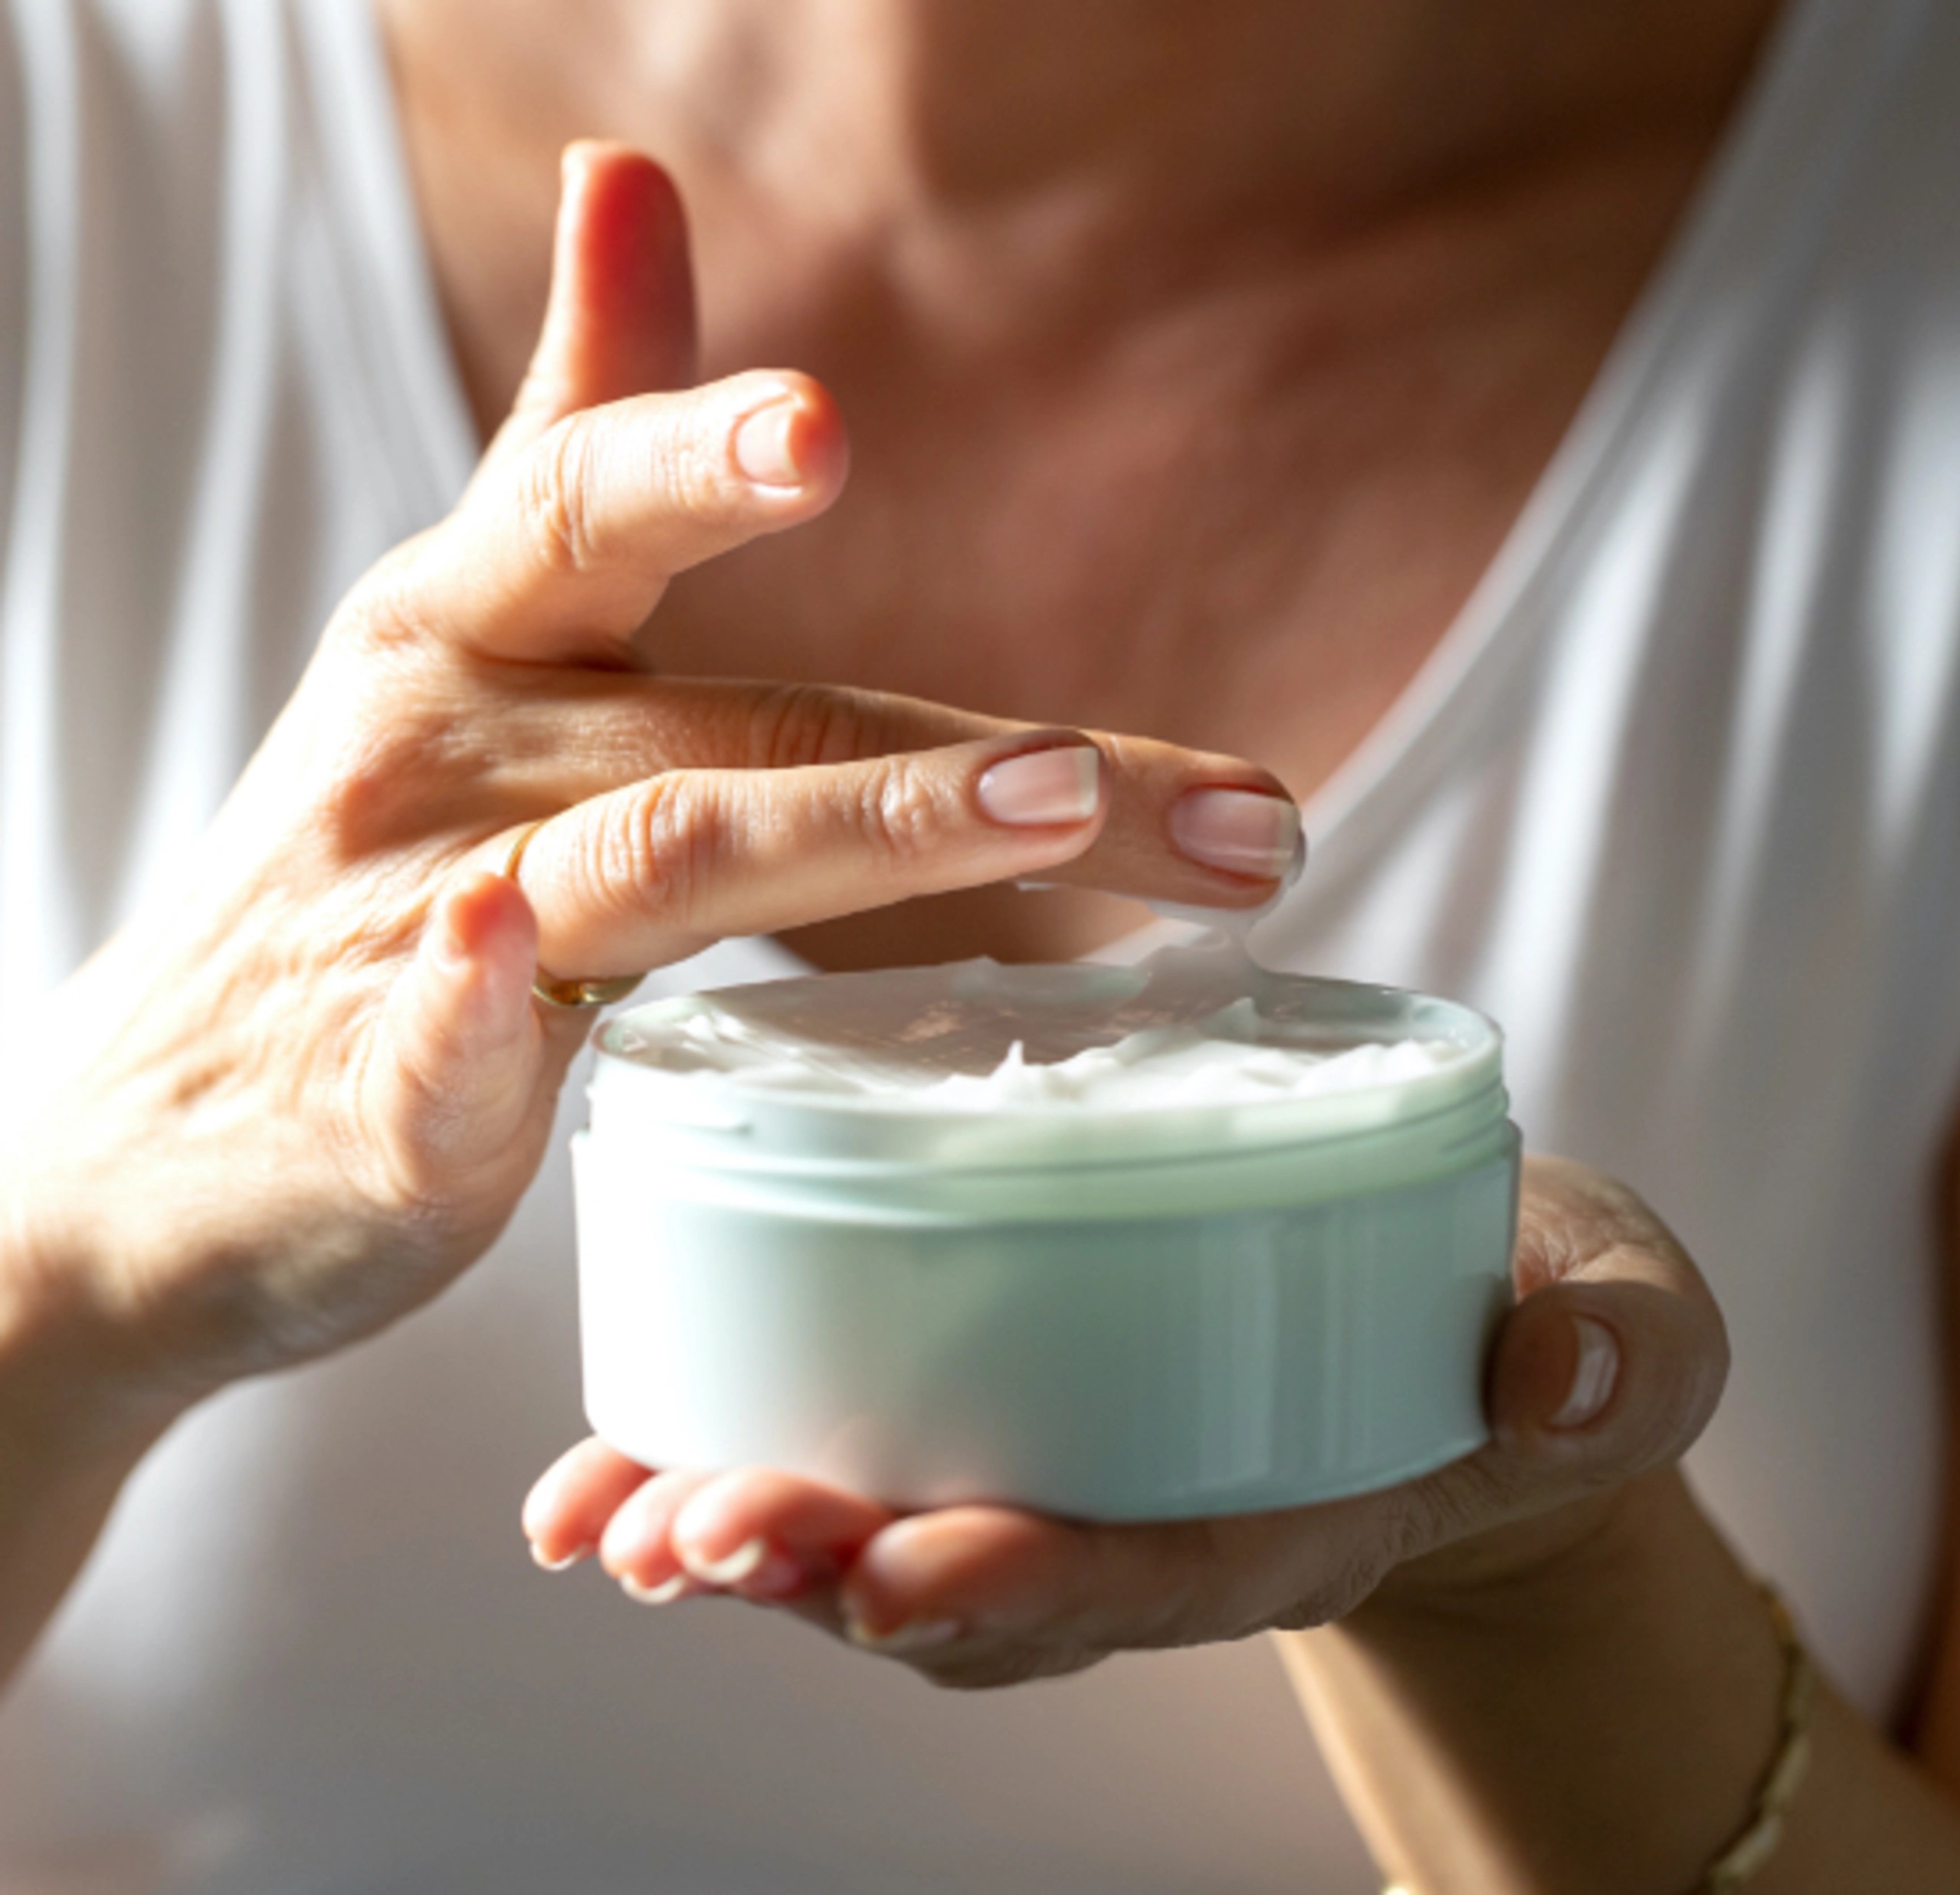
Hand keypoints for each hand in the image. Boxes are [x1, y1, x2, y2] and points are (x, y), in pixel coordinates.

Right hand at [0, 145, 1297, 1430]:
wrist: (165, 1133)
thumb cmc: (368, 861)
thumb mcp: (464, 624)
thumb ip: (575, 430)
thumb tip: (628, 175)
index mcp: (473, 631)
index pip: (597, 512)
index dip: (696, 454)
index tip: (820, 426)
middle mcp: (448, 748)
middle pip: (740, 725)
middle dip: (959, 757)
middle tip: (1164, 781)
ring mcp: (408, 922)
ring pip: (653, 855)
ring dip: (850, 828)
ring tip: (1047, 809)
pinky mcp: (385, 1099)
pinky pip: (437, 1040)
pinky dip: (475, 998)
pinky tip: (505, 947)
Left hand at [524, 1157, 1729, 1685]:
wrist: (1489, 1336)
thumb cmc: (1547, 1318)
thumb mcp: (1626, 1319)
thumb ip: (1621, 1349)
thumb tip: (1567, 1376)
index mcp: (1308, 1503)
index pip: (1166, 1568)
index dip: (1040, 1583)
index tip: (905, 1572)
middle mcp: (1166, 1519)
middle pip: (987, 1585)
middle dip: (835, 1569)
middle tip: (689, 1537)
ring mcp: (1087, 1477)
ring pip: (901, 1538)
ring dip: (755, 1536)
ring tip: (613, 1513)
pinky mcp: (1027, 1405)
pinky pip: (880, 1459)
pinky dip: (746, 1460)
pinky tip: (618, 1459)